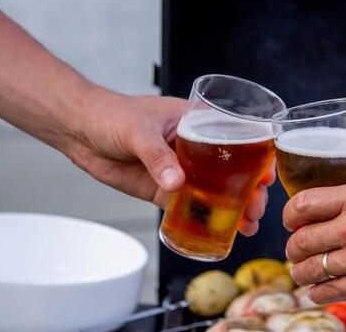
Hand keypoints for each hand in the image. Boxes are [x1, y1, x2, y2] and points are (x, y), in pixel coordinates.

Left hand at [65, 88, 273, 235]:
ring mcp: (177, 170)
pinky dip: (202, 220)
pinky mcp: (161, 189)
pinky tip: (218, 232)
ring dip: (231, 208)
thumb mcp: (137, 131)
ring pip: (212, 191)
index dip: (255, 155)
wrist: (79, 130)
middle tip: (256, 207)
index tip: (267, 174)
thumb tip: (177, 183)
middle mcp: (192, 148)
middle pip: (228, 170)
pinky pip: (186, 207)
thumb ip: (156, 156)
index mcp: (193, 122)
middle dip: (248, 188)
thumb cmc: (110, 114)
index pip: (233, 137)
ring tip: (246, 225)